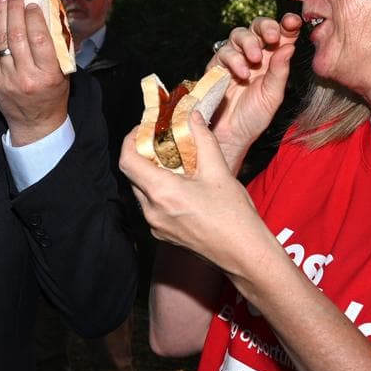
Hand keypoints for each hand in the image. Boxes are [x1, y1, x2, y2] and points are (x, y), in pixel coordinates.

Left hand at [0, 0, 70, 145]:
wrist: (36, 125)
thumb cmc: (54, 94)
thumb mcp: (64, 72)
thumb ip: (58, 46)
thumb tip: (51, 14)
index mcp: (48, 74)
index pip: (39, 38)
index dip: (34, 17)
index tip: (32, 2)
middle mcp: (27, 77)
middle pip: (18, 36)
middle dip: (15, 11)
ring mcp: (8, 80)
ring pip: (3, 43)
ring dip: (3, 18)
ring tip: (4, 0)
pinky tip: (1, 22)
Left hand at [120, 110, 274, 277]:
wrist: (243, 254)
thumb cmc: (234, 217)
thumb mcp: (218, 170)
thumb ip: (202, 139)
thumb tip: (193, 116)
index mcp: (162, 193)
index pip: (127, 161)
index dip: (129, 141)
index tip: (141, 130)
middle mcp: (152, 211)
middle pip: (132, 176)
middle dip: (142, 156)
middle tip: (160, 141)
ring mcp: (155, 226)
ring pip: (141, 192)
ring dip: (151, 174)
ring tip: (173, 162)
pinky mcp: (162, 235)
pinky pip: (151, 207)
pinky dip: (159, 192)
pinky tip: (179, 185)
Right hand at [209, 14, 301, 170]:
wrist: (231, 135)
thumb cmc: (254, 117)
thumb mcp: (273, 95)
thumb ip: (280, 71)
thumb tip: (290, 46)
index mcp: (273, 60)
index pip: (281, 34)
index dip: (287, 24)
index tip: (293, 22)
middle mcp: (254, 55)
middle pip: (258, 27)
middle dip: (266, 27)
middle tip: (272, 38)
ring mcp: (235, 59)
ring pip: (239, 34)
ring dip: (249, 42)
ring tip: (255, 59)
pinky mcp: (217, 66)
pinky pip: (224, 52)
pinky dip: (235, 60)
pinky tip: (242, 74)